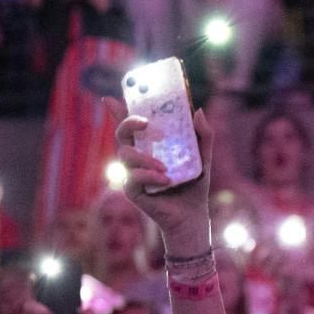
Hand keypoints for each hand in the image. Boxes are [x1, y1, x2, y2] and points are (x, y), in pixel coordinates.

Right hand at [114, 106, 214, 254]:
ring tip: (165, 168)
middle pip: (121, 134)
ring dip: (145, 158)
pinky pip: (132, 178)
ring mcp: (133, 173)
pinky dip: (148, 176)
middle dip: (128, 124)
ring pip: (125, 155)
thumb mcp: (202, 157)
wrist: (193, 215)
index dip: (118, 111)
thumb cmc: (194, 184)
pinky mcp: (133, 191)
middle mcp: (137, 157)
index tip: (110, 98)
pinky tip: (165, 180)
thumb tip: (198, 111)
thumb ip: (203, 135)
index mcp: (149, 146)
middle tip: (145, 123)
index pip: (130, 125)